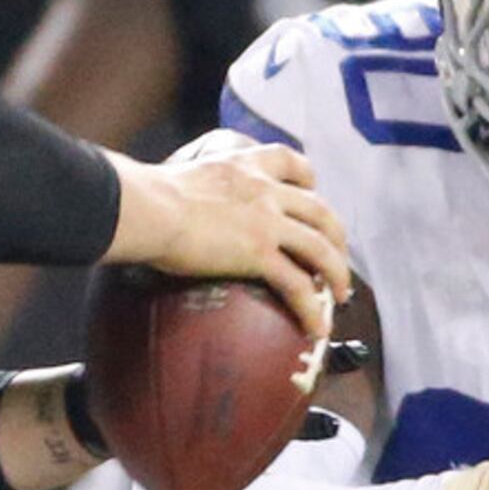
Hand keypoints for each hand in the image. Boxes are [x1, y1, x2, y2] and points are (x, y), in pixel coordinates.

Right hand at [103, 145, 351, 338]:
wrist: (149, 207)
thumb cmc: (148, 196)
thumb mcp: (184, 177)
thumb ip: (197, 188)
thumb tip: (172, 203)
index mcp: (245, 165)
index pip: (291, 161)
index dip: (309, 178)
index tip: (313, 190)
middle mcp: (265, 189)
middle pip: (320, 210)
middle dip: (336, 236)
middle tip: (337, 257)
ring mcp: (267, 221)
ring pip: (320, 247)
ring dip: (337, 273)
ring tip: (340, 297)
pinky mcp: (259, 253)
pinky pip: (298, 284)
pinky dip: (312, 307)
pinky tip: (317, 328)